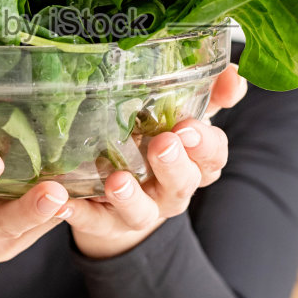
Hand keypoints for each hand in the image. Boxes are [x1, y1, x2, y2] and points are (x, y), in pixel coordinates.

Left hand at [64, 62, 245, 260]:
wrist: (122, 201)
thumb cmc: (155, 145)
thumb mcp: (184, 118)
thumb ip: (210, 95)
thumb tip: (235, 75)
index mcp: (194, 165)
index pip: (212, 157)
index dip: (204, 145)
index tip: (189, 127)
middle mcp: (171, 192)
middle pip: (182, 184)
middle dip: (173, 165)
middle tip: (162, 144)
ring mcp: (139, 211)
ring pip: (141, 213)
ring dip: (130, 197)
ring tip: (117, 180)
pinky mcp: (104, 223)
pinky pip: (92, 221)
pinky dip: (78, 212)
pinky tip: (62, 200)